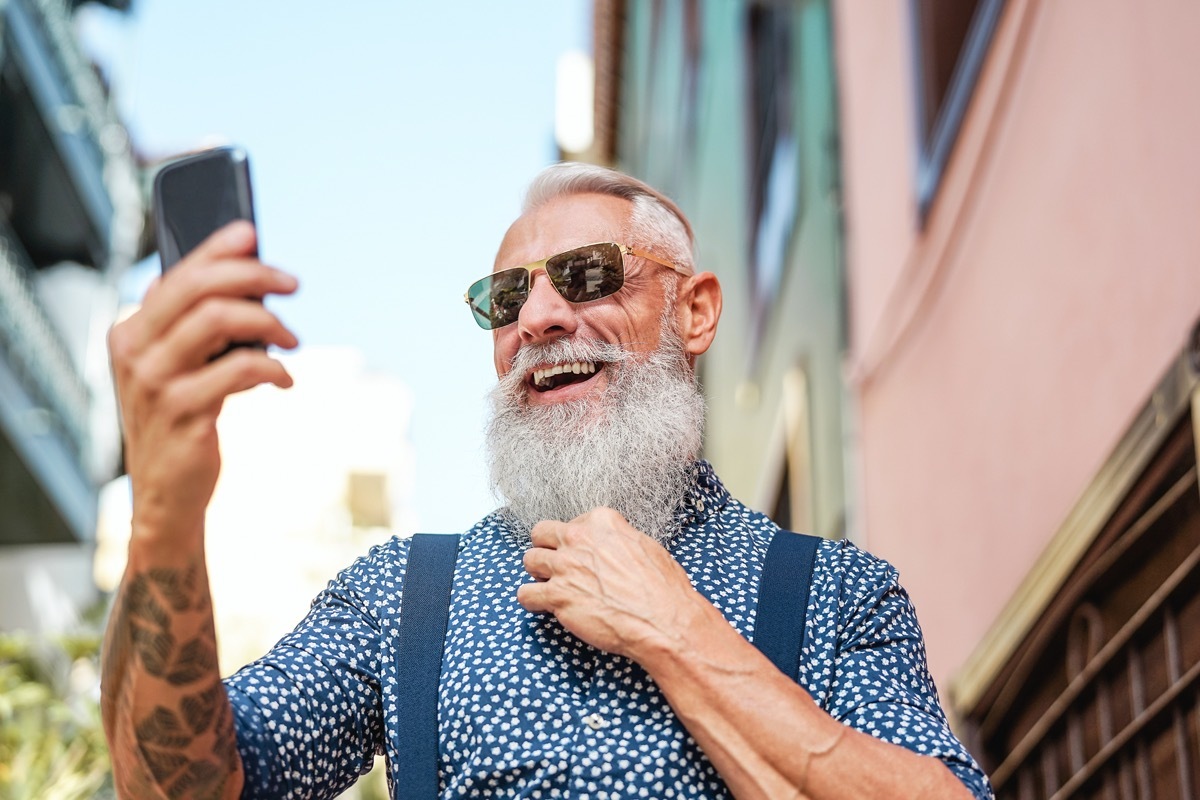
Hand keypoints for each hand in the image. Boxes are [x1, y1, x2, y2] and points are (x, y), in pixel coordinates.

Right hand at [108, 221, 298, 541]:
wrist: (166, 495)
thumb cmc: (181, 423)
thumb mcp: (178, 369)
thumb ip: (194, 327)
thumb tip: (242, 278)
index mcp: (131, 332)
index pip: (176, 274)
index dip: (216, 249)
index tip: (251, 234)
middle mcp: (135, 350)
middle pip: (199, 287)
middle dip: (253, 276)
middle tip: (292, 284)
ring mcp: (155, 382)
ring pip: (219, 319)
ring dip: (268, 323)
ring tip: (291, 340)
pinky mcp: (183, 412)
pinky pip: (239, 369)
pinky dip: (271, 368)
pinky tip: (283, 379)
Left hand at [517, 507, 705, 659]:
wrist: (662, 619)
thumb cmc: (661, 588)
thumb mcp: (645, 546)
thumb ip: (619, 540)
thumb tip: (612, 550)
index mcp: (602, 522)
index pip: (572, 522)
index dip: (575, 541)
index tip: (581, 553)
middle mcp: (579, 539)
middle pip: (542, 533)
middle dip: (547, 548)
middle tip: (557, 565)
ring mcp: (565, 566)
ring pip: (529, 560)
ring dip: (537, 574)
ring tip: (550, 586)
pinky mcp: (557, 595)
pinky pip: (525, 594)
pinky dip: (531, 601)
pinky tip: (543, 606)